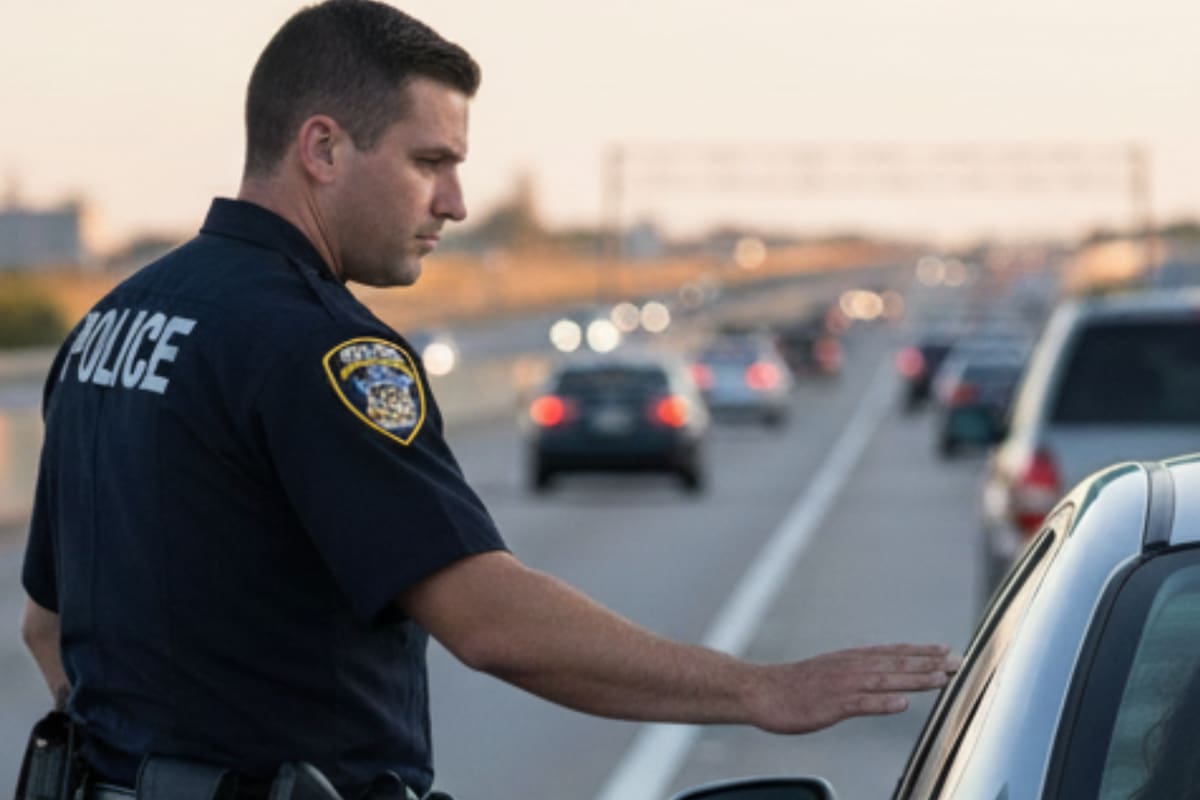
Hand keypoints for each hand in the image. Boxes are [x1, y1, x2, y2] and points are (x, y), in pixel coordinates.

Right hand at [748, 644, 959, 733]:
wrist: (760, 691)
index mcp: (850, 659)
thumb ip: (857, 673)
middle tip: (958, 662)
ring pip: (884, 681)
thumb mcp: (830, 672)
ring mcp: (841, 685)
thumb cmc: (794, 686)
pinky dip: (881, 703)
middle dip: (928, 663)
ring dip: (914, 679)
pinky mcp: (830, 705)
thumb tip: (881, 680)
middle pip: (895, 664)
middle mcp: (849, 667)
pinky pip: (859, 704)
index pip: (893, 652)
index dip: (921, 652)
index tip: (947, 651)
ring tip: (941, 679)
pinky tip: (901, 704)